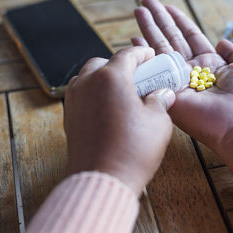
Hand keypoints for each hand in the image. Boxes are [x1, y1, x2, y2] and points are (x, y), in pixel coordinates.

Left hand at [64, 47, 175, 195]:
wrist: (103, 179)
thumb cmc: (132, 150)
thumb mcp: (158, 122)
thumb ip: (160, 101)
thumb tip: (163, 94)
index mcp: (111, 77)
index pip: (127, 55)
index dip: (142, 53)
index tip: (150, 56)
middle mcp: (88, 83)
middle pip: (103, 63)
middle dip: (120, 65)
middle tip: (137, 75)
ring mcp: (74, 100)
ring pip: (87, 77)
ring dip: (102, 77)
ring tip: (120, 90)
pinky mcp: (69, 117)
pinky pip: (80, 95)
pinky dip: (92, 93)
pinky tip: (107, 107)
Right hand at [133, 0, 232, 190]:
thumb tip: (223, 42)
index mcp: (211, 65)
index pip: (190, 37)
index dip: (178, 22)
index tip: (167, 8)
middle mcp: (192, 72)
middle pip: (171, 40)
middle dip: (159, 21)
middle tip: (145, 4)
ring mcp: (178, 81)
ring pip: (160, 49)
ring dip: (149, 29)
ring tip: (139, 10)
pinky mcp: (168, 92)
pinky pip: (153, 69)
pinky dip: (142, 54)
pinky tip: (133, 39)